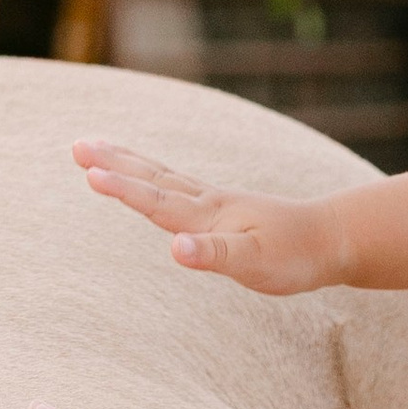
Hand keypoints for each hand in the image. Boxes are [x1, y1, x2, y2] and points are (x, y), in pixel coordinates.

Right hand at [72, 137, 345, 290]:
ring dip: (128, 164)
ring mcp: (214, 204)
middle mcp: (206, 204)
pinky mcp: (224, 212)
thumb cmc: (294, 256)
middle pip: (152, 178)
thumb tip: (176, 249)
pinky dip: (154, 177)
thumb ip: (215, 255)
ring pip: (162, 177)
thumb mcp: (255, 262)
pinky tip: (150, 179)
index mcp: (207, 216)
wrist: (331, 239)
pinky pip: (178, 187)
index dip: (122, 188)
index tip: (88, 172)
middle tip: (76, 146)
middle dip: (113, 164)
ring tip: (97, 148)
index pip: (155, 199)